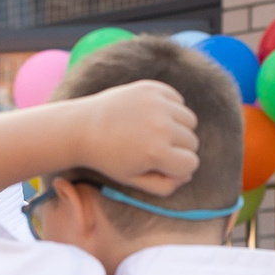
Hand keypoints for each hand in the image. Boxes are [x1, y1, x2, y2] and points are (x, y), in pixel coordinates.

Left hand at [73, 81, 199, 197]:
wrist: (82, 127)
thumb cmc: (108, 158)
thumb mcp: (133, 180)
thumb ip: (164, 186)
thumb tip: (187, 174)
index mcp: (156, 153)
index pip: (191, 163)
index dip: (178, 168)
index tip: (162, 165)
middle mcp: (160, 127)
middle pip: (192, 142)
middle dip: (178, 148)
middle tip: (154, 148)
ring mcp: (157, 104)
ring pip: (190, 120)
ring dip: (178, 128)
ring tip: (155, 132)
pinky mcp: (152, 88)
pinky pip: (178, 101)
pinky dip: (171, 109)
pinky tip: (152, 115)